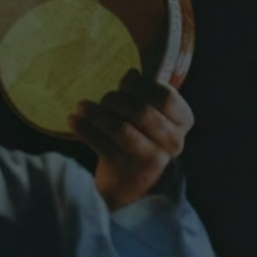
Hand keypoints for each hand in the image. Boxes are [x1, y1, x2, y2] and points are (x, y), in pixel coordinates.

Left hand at [67, 69, 193, 210]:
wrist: (131, 182)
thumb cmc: (142, 137)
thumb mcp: (152, 117)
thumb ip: (146, 96)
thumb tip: (132, 73)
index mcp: (183, 122)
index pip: (166, 97)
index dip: (142, 85)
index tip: (124, 81)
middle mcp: (171, 142)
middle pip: (141, 112)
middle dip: (116, 100)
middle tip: (103, 98)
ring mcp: (148, 158)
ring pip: (120, 128)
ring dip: (97, 113)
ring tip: (81, 106)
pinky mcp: (124, 169)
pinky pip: (100, 144)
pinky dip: (84, 129)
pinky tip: (73, 120)